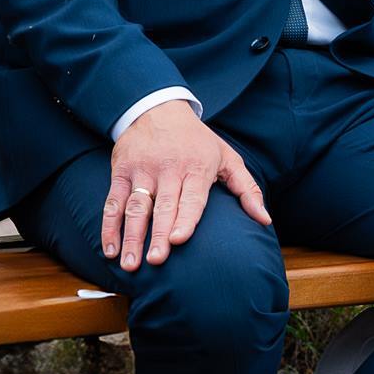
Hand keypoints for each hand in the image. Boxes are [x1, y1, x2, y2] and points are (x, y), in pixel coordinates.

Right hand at [101, 100, 268, 270]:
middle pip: (163, 207)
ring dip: (131, 237)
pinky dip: (109, 226)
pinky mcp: (121, 172)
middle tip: (156, 261)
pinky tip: (110, 248)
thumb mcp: (227, 157)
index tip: (178, 240)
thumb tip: (264, 219)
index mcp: (197, 168)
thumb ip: (246, 189)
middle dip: (158, 235)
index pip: (191, 198)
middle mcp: (168, 170)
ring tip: (129, 264)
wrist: (158, 108)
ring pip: (136, 208)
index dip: (185, 219)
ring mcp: (142, 171)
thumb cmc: (198, 141)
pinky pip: (113, 202)